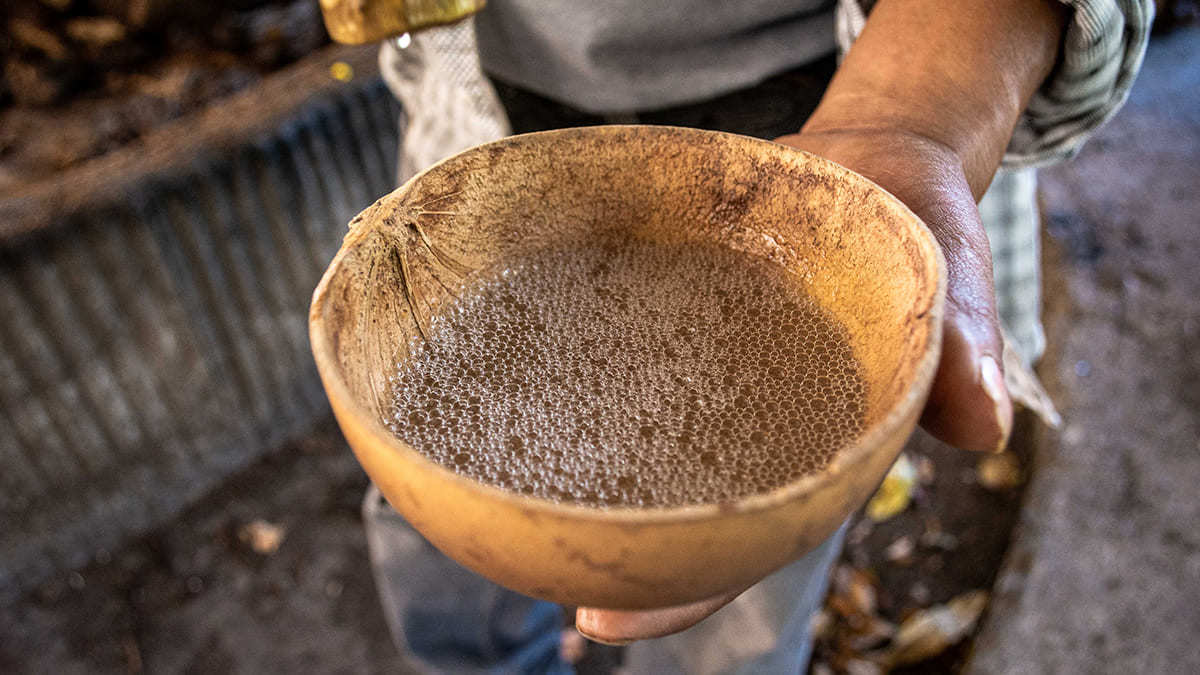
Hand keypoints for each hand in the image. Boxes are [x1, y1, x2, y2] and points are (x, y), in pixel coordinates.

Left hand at [576, 0, 1064, 644]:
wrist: (873, 163)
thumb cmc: (918, 231)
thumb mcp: (955, 281)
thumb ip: (966, 351)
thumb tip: (987, 432)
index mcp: (819, 445)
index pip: (749, 537)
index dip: (686, 586)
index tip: (603, 614)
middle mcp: (751, 426)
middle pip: (677, 510)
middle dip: (613, 548)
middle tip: (533, 572)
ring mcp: (709, 377)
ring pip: (638, 442)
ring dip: (575, 469)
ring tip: (490, 492)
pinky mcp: (675, 320)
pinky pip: (622, 357)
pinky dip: (576, 377)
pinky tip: (517, 386)